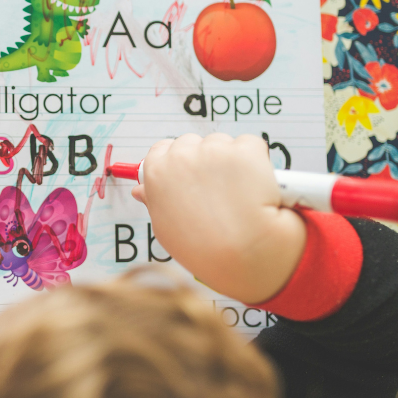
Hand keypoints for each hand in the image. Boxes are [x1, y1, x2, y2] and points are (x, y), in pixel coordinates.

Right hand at [132, 133, 306, 303]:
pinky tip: (256, 187)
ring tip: (238, 194)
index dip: (177, 163)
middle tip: (217, 190)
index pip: (161, 150)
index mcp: (157, 172)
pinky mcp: (245, 148)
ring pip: (222, 144)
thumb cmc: (203, 249)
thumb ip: (154, 202)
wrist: (243, 253)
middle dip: (203, 160)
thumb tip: (141, 190)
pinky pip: (251, 145)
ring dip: (229, 160)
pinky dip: (256, 161)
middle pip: (192, 143)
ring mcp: (214, 149)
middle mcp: (182, 155)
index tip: (189, 177)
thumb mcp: (165, 228)